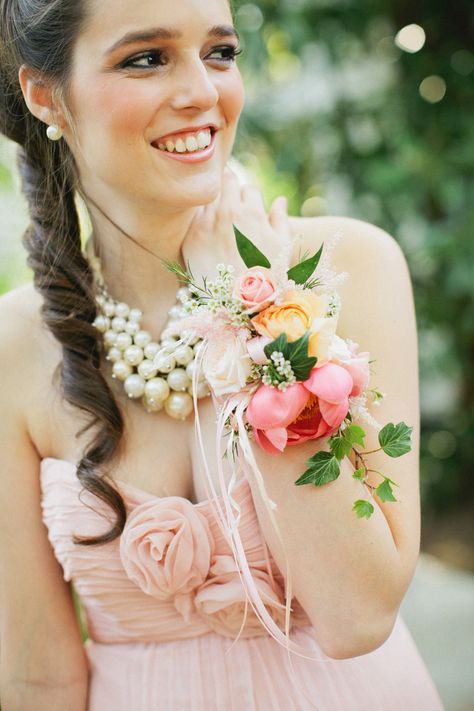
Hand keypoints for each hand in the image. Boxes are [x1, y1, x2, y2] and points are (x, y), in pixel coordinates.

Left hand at [181, 166, 291, 281]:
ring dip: (215, 203)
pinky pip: (196, 216)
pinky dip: (202, 220)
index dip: (251, 200)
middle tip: (234, 209)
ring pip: (209, 196)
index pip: (249, 189)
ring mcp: (206, 224)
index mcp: (251, 213)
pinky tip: (209, 234)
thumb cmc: (267, 278)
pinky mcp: (191, 237)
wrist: (238, 305)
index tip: (250, 212)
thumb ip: (281, 220)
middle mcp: (226, 213)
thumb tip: (280, 200)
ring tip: (221, 222)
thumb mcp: (282, 249)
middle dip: (232, 191)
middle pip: (227, 181)